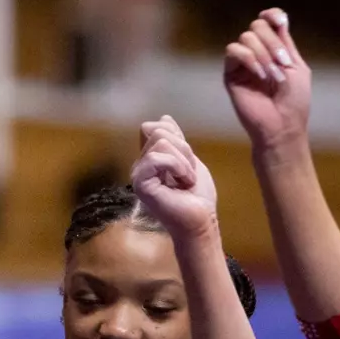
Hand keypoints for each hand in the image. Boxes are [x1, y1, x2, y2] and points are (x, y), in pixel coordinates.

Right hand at [132, 116, 217, 239]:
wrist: (201, 220)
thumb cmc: (197, 197)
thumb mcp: (188, 159)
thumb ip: (176, 140)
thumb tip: (163, 118)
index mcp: (150, 159)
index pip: (156, 128)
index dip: (178, 140)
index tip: (186, 166)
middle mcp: (140, 165)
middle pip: (159, 132)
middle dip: (182, 151)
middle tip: (187, 175)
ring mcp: (138, 174)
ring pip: (160, 142)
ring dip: (182, 161)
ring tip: (185, 181)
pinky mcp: (140, 184)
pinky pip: (156, 158)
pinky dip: (176, 167)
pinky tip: (181, 184)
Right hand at [224, 8, 310, 150]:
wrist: (281, 125)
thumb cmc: (294, 101)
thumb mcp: (296, 67)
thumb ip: (286, 43)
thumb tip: (278, 21)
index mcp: (276, 49)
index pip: (268, 21)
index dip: (272, 15)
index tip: (280, 22)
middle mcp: (258, 52)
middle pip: (258, 26)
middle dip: (272, 42)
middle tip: (282, 65)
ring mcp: (243, 63)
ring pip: (247, 37)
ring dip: (263, 54)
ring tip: (271, 76)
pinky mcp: (231, 74)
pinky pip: (234, 51)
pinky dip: (249, 58)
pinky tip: (259, 75)